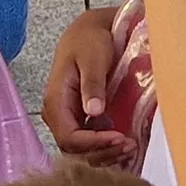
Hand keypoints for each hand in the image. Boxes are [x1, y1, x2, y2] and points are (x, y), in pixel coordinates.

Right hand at [43, 6, 132, 162]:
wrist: (89, 32)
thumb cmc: (89, 41)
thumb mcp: (92, 58)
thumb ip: (92, 84)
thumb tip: (93, 112)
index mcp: (55, 101)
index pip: (69, 137)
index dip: (94, 143)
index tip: (120, 137)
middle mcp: (57, 115)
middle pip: (74, 150)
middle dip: (102, 152)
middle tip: (129, 144)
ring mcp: (68, 120)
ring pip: (81, 151)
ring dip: (105, 154)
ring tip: (130, 146)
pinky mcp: (80, 121)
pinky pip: (89, 144)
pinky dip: (106, 149)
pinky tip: (124, 144)